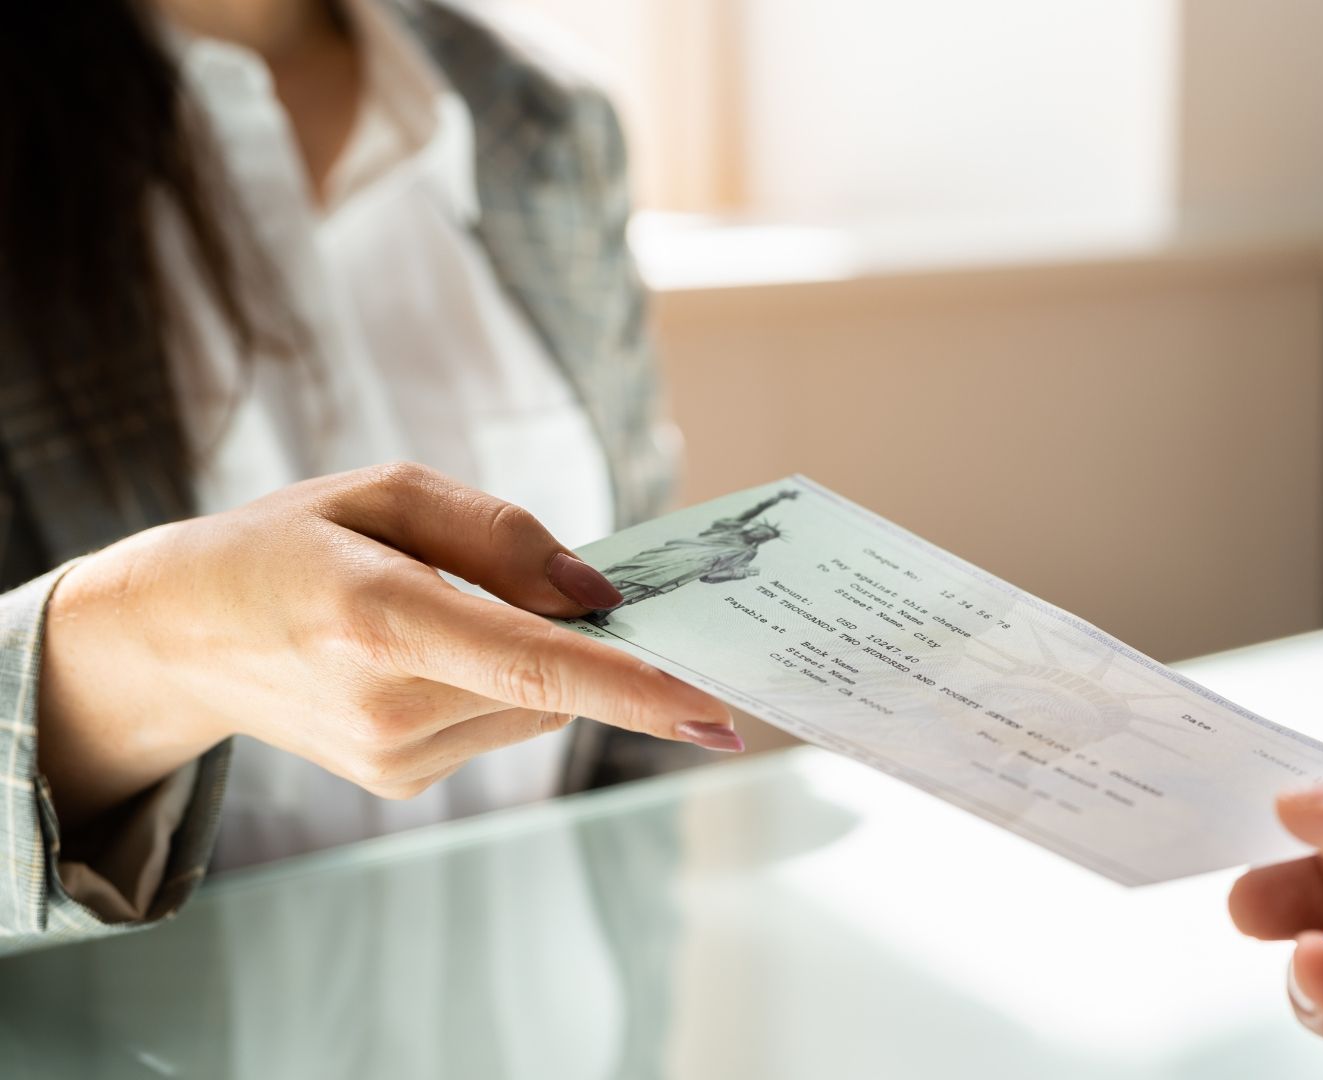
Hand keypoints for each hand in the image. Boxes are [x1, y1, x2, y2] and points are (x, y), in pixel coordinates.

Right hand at [38, 464, 737, 830]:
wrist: (172, 636)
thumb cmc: (284, 543)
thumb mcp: (382, 492)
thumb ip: (501, 533)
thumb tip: (597, 593)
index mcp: (377, 619)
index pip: (534, 664)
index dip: (633, 688)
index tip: (714, 711)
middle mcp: (387, 705)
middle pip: (554, 680)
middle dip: (585, 637)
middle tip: (560, 584)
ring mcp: (392, 757)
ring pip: (535, 705)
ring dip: (531, 658)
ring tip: (441, 609)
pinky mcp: (398, 781)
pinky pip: (498, 722)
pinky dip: (495, 683)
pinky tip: (424, 653)